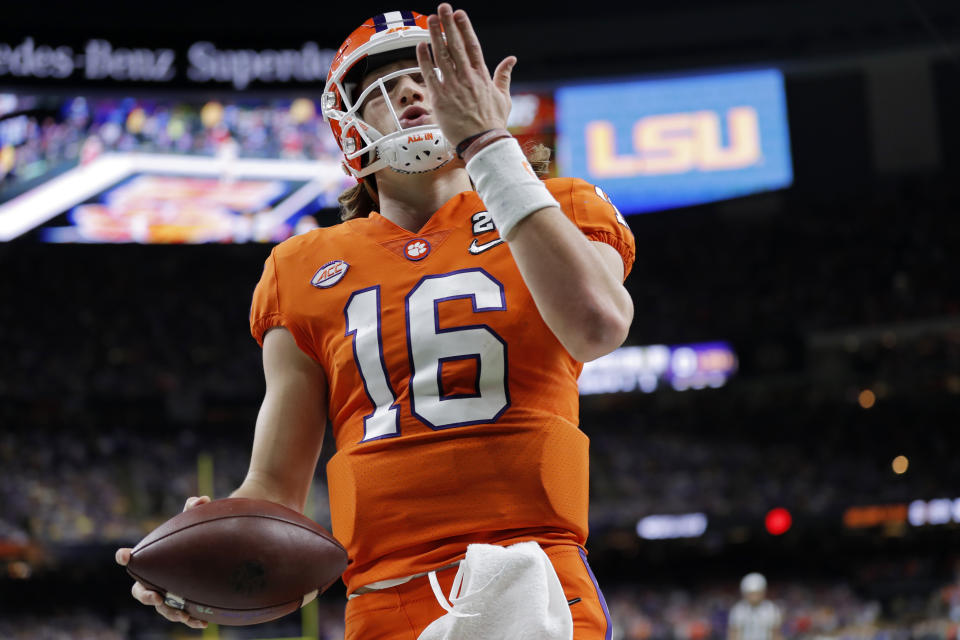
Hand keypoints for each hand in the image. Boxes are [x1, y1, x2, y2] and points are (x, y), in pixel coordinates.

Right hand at [115, 495, 210, 628]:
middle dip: (145, 595)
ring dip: (171, 613)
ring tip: (184, 615)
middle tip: (155, 595)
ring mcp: (167, 594)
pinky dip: (190, 621)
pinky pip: (182, 616)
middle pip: (140, 591)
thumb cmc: (193, 538)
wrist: (208, 553)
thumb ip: (194, 510)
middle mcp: (154, 579)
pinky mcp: (182, 604)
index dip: (126, 557)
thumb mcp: (193, 522)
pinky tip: (203, 624)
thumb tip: (201, 500)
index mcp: (152, 560)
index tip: (123, 554)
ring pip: (162, 608)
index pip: (134, 558)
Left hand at [415, 3, 516, 145]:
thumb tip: (512, 59)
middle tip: (442, 8)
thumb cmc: (493, 123)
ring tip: (431, 19)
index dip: (464, 28)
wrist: (483, 142)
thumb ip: (504, 75)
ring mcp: (453, 87)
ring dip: (435, 36)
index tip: (459, 14)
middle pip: (456, 45)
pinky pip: (430, 75)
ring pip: (442, 56)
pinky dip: (425, 60)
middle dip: (448, 24)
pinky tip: (421, 46)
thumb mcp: (503, 97)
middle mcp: (467, 78)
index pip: (472, 46)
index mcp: (482, 76)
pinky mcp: (440, 99)